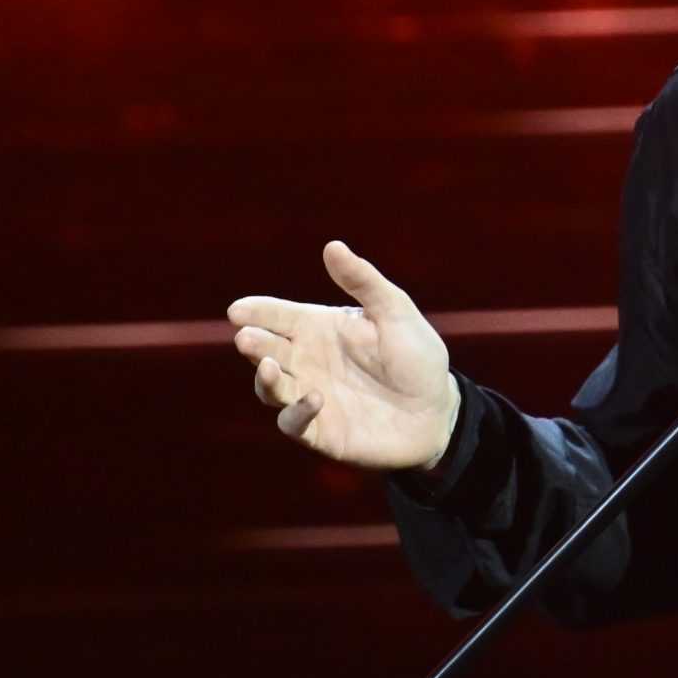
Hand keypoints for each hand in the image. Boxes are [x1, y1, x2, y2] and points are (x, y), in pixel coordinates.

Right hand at [227, 240, 457, 471]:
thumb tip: (332, 246)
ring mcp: (309, 396)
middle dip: (253, 344)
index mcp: (318, 328)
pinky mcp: (320, 431)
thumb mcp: (395, 312)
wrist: (438, 410)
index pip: (277, 316)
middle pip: (266, 350)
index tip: (238, 310)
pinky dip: (297, 412)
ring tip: (269, 366)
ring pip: (270, 387)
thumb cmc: (417, 356)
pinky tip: (314, 399)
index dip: (256, 312)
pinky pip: (294, 424)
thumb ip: (364, 282)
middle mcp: (306, 361)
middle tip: (246, 337)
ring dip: (265, 379)